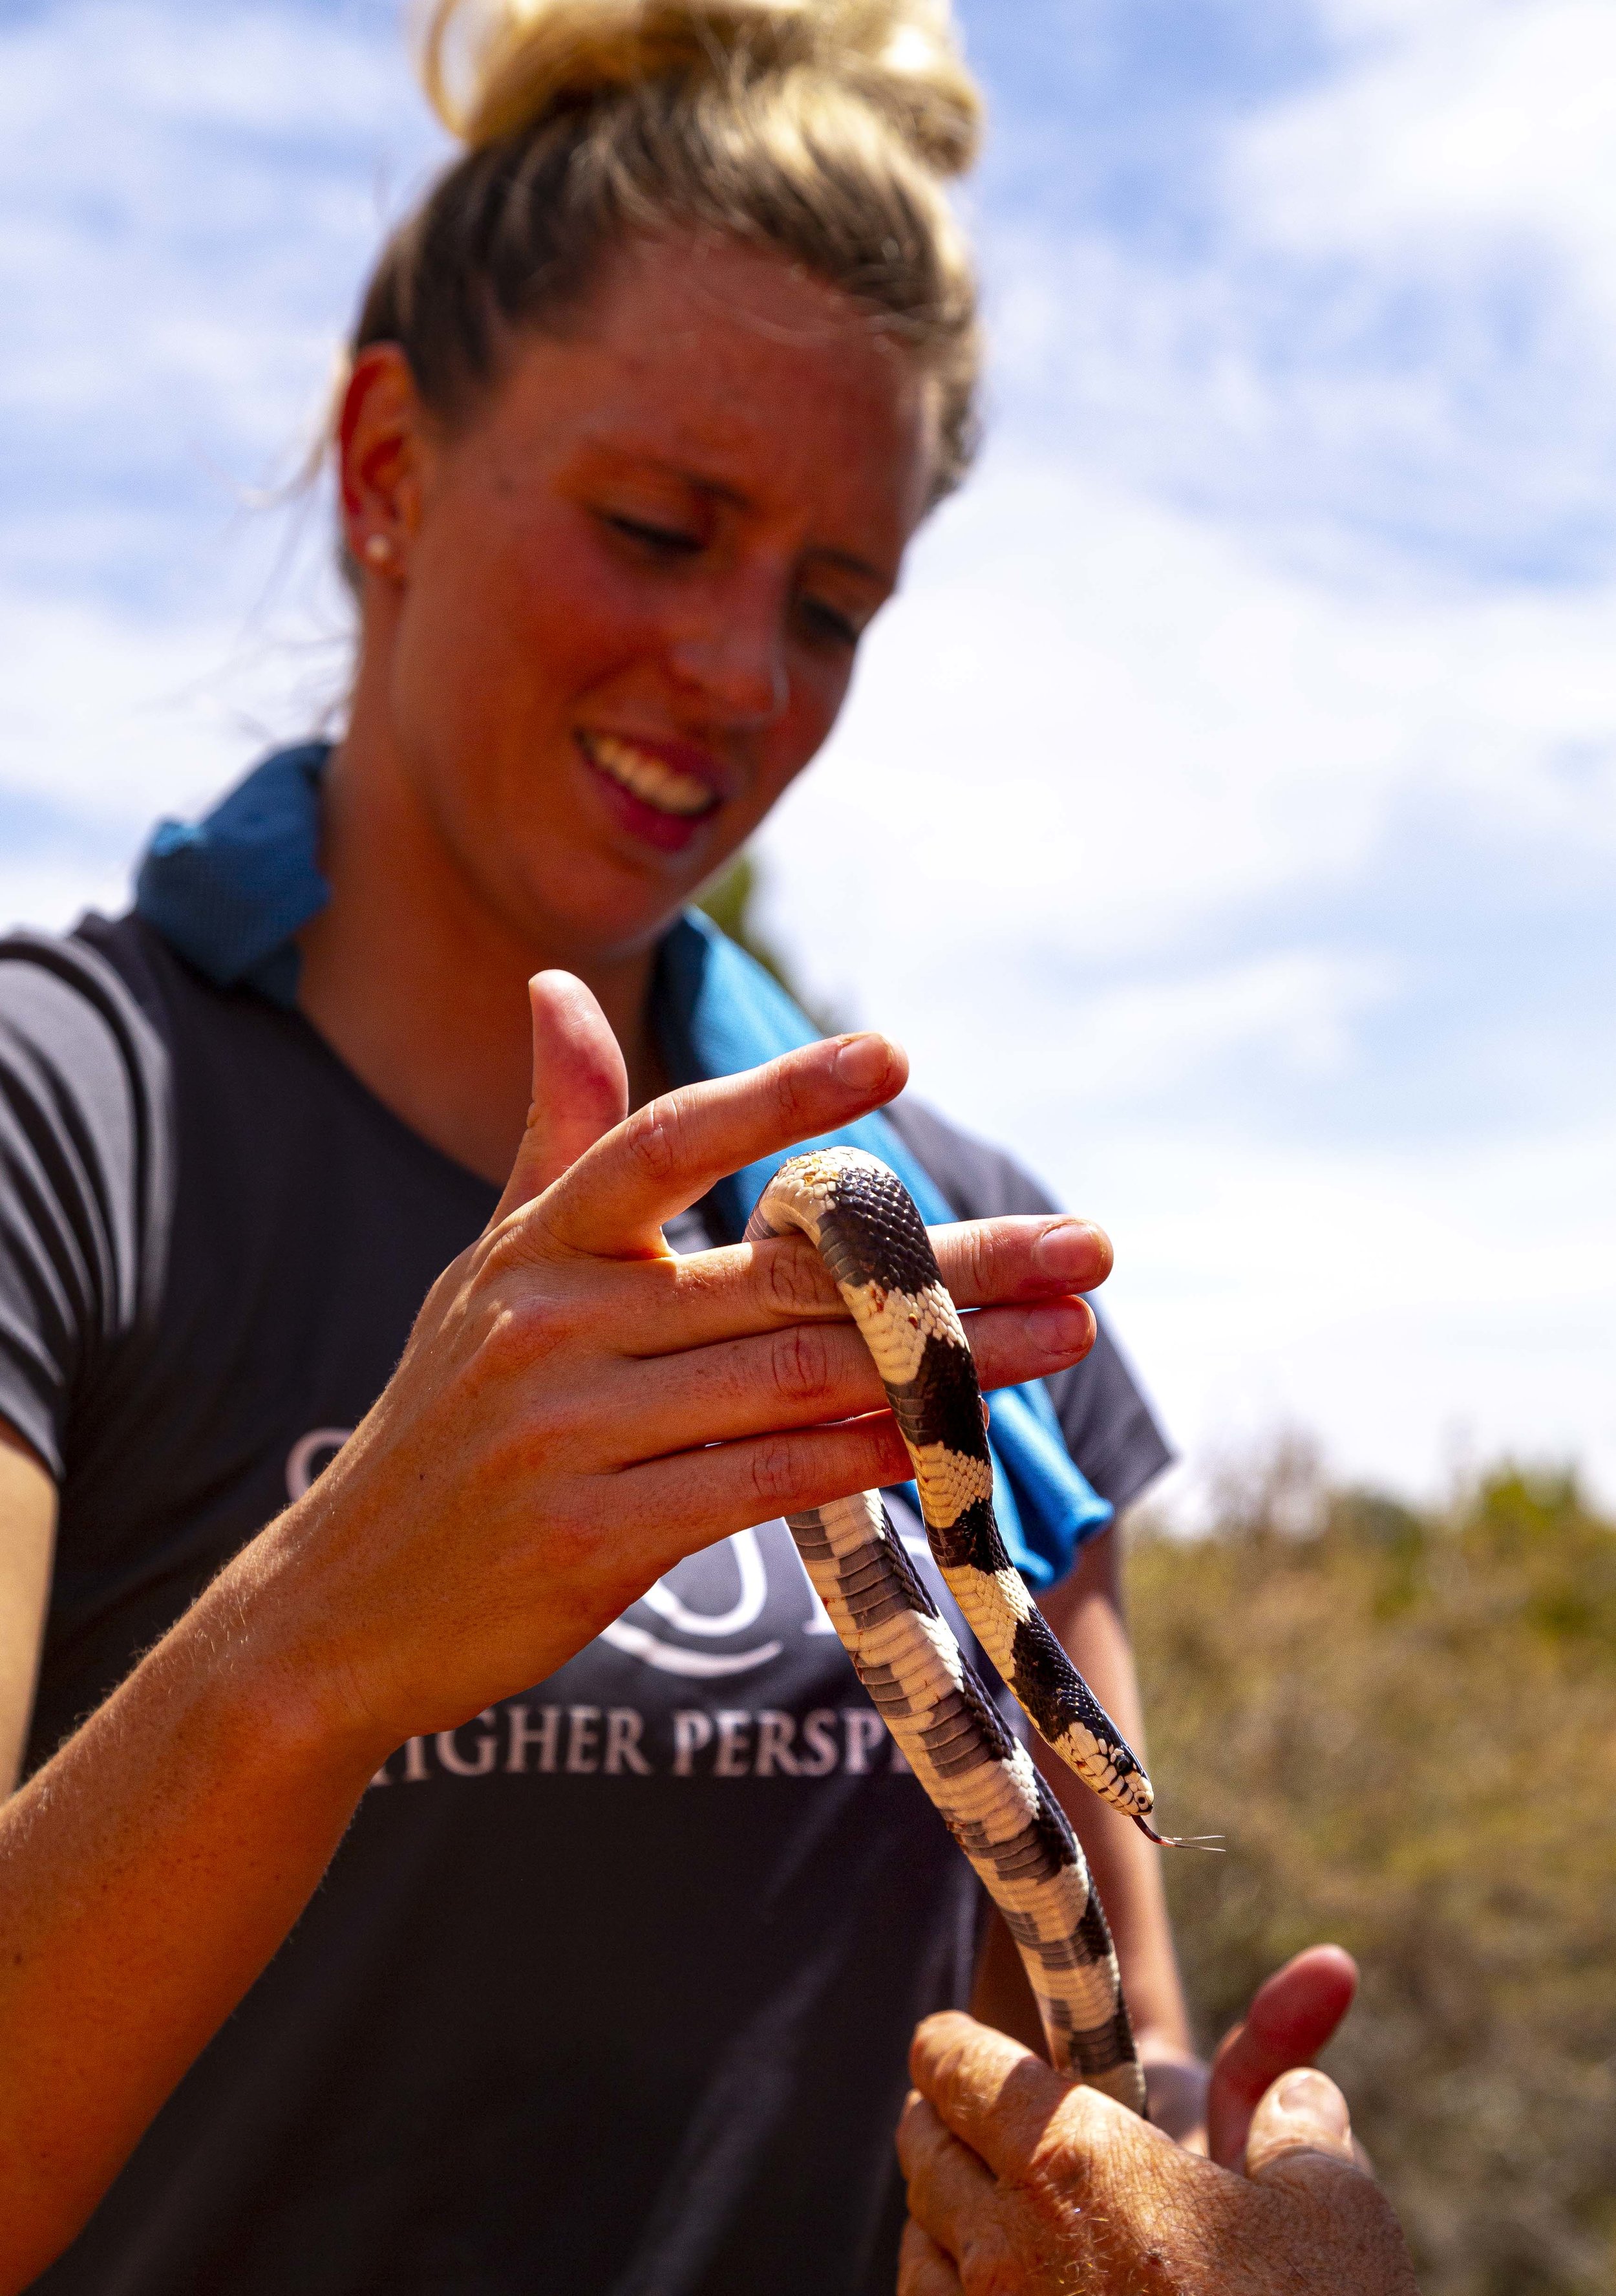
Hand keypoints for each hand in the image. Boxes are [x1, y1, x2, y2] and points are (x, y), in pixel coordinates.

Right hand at [232, 973, 1111, 1763]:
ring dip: (945, 1364)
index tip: (896, 1057)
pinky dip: (865, 1459)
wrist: (339, 1605)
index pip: (672, 1142)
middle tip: (1086, 1248)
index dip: (782, 1097)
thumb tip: (556, 987)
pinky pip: (760, 1484)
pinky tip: (951, 1440)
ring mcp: (570, 1431)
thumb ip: (556, 1137)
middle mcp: (553, 1322)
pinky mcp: (594, 1538)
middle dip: (951, 1265)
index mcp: (539, 1243)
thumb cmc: (447, 1419)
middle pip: (787, 1276)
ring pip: (794, 1379)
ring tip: (1064, 1339)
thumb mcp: (487, 1268)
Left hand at [897, 1968, 1415, 2293]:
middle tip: (974, 2117)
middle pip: (919, 2145)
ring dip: (940, 2218)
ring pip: (916, 2246)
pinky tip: (1001, 2294)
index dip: (955, 2045)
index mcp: (1071, 2159)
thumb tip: (1323, 1979)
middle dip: (943, 2119)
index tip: (960, 2045)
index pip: (951, 2061)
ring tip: (987, 2212)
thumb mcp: (1331, 2202)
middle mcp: (1006, 2243)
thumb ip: (1293, 2090)